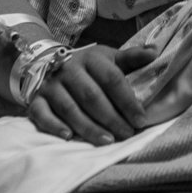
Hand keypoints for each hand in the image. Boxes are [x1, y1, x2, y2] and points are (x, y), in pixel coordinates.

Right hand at [27, 45, 145, 145]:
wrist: (48, 61)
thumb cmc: (88, 66)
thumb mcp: (109, 58)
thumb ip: (131, 58)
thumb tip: (155, 51)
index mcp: (91, 58)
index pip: (112, 79)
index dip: (127, 100)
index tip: (141, 119)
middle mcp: (69, 70)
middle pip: (91, 96)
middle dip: (111, 118)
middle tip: (127, 134)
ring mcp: (51, 85)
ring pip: (69, 108)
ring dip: (88, 127)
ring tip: (107, 141)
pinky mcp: (36, 99)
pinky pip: (42, 114)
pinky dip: (54, 126)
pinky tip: (69, 137)